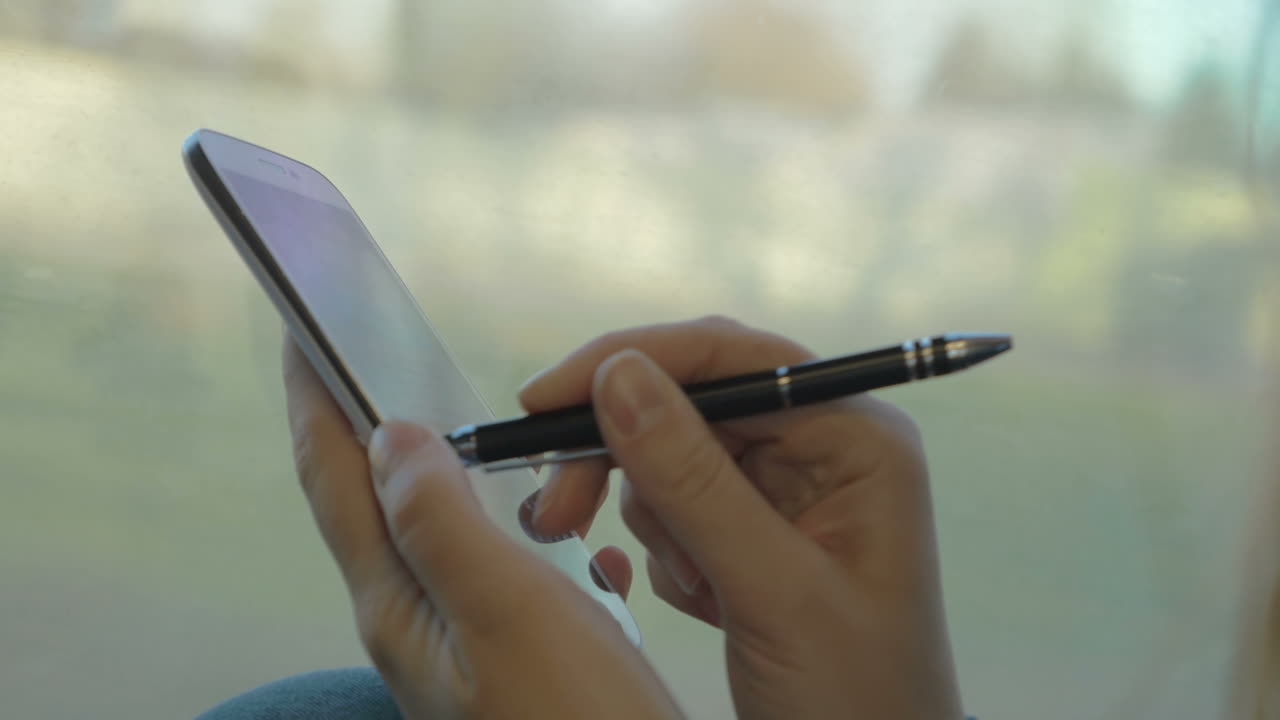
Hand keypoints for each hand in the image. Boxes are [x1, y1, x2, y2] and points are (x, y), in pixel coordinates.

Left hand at [281, 337, 680, 718]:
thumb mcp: (509, 612)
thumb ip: (442, 521)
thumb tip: (392, 436)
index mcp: (399, 604)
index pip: (333, 479)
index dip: (311, 397)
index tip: (298, 324)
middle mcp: (418, 621)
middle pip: (375, 500)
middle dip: (368, 422)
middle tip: (370, 351)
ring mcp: (465, 641)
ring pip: (446, 532)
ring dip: (454, 473)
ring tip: (470, 427)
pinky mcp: (515, 657)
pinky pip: (511, 569)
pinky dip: (533, 533)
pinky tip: (582, 541)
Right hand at [520, 316, 963, 719]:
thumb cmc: (856, 695)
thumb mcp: (773, 590)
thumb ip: (694, 481)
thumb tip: (616, 375)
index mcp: (855, 437)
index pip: (731, 356)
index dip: (630, 361)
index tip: (542, 399)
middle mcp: (822, 447)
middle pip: (690, 403)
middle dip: (623, 455)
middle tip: (555, 513)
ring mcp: (787, 490)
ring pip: (672, 456)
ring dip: (656, 520)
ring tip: (696, 589)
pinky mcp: (755, 533)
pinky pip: (676, 508)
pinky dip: (670, 553)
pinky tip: (707, 604)